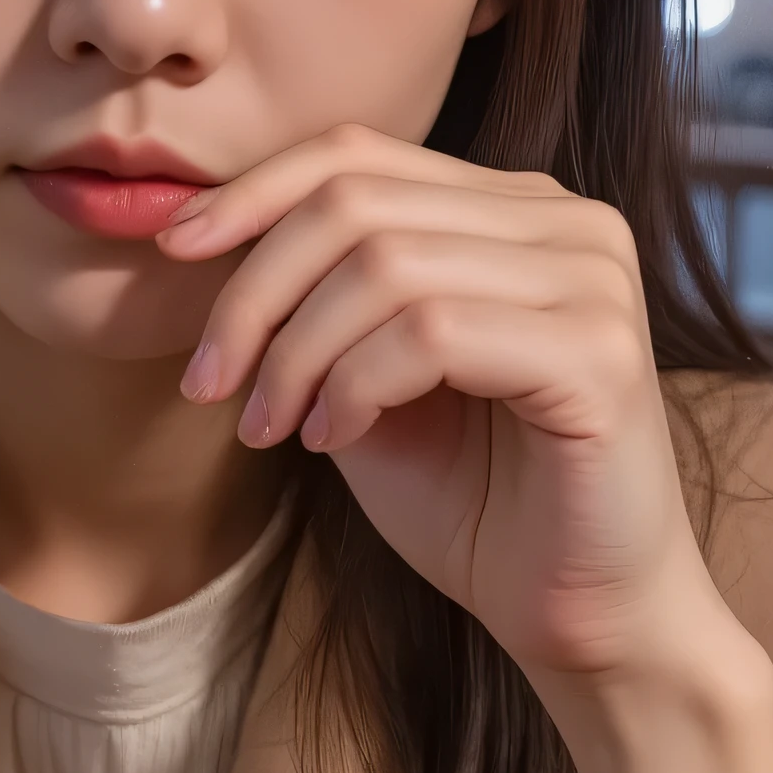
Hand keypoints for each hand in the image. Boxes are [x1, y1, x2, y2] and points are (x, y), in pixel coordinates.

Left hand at [163, 127, 736, 704]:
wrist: (581, 618)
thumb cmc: (476, 506)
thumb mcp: (364, 383)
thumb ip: (317, 303)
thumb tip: (201, 234)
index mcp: (516, 210)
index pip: (360, 154)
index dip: (253, 192)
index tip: (172, 251)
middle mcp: (567, 223)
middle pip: (357, 202)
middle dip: (255, 293)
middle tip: (210, 385)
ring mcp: (593, 281)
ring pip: (385, 266)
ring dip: (297, 353)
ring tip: (270, 427)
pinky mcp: (599, 354)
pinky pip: (431, 334)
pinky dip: (356, 386)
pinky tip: (334, 438)